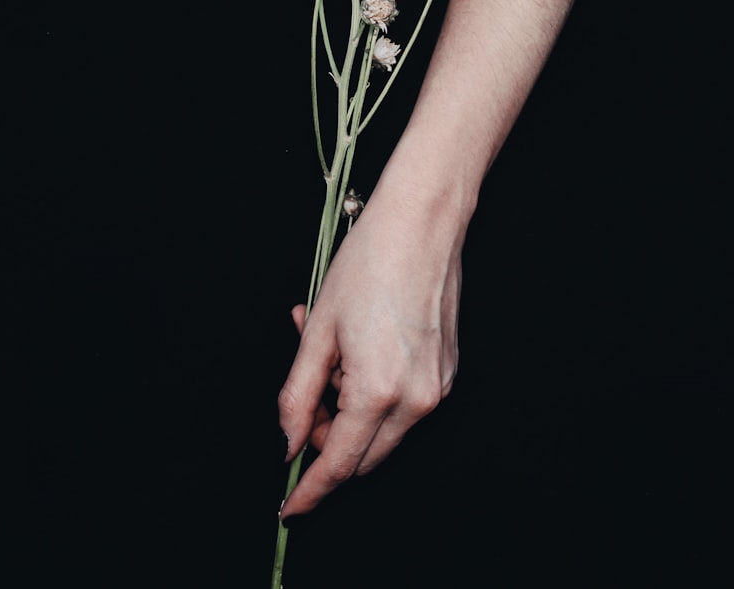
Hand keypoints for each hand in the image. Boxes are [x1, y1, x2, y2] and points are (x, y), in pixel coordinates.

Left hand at [276, 179, 464, 518]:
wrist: (421, 224)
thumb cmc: (368, 265)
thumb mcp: (317, 331)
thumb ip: (296, 395)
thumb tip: (287, 441)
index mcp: (378, 393)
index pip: (338, 464)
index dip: (309, 491)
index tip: (289, 508)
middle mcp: (416, 401)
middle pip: (361, 455)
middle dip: (325, 440)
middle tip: (302, 398)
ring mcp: (437, 389)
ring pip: (381, 430)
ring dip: (346, 409)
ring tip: (327, 352)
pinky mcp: (446, 373)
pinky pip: (402, 404)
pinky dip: (372, 392)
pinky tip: (355, 347)